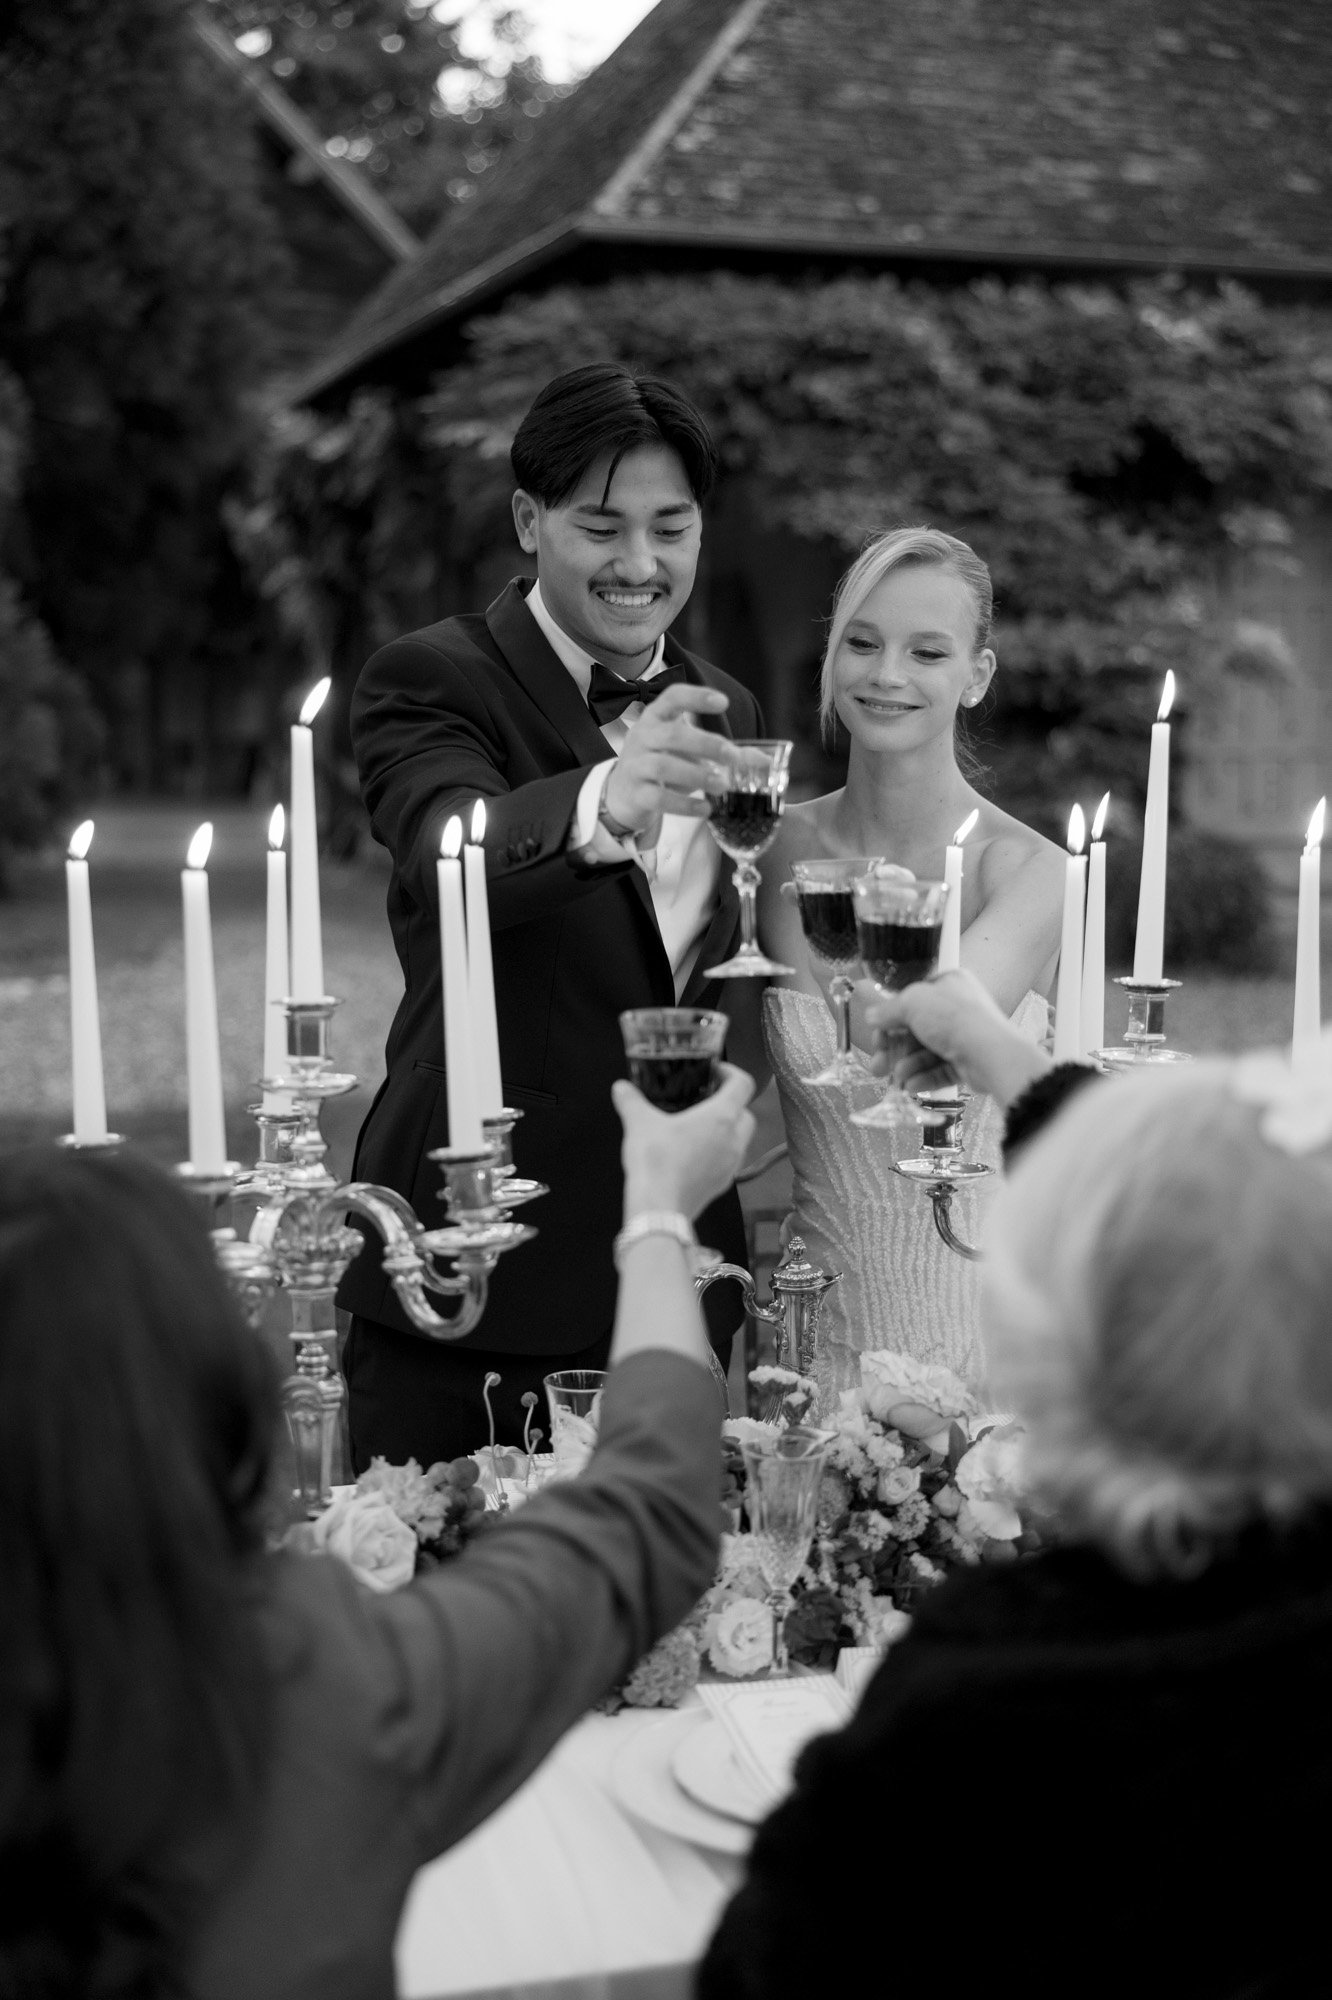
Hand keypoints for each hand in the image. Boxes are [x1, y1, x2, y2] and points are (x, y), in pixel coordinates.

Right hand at [602, 684, 730, 844]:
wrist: (622, 793)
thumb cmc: (662, 763)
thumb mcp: (688, 751)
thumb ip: (724, 753)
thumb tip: (764, 761)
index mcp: (656, 718)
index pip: (673, 698)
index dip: (697, 697)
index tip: (723, 702)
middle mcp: (642, 736)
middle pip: (673, 735)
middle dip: (706, 744)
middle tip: (733, 757)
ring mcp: (635, 765)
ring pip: (665, 766)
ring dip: (698, 775)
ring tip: (723, 785)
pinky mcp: (635, 793)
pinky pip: (659, 798)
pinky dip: (684, 805)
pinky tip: (706, 809)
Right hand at [613, 1062, 756, 1218]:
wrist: (659, 1207)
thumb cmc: (655, 1161)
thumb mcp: (638, 1123)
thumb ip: (631, 1100)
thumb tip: (620, 1087)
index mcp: (720, 1117)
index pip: (743, 1085)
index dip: (732, 1072)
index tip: (716, 1071)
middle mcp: (733, 1140)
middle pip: (746, 1113)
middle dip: (732, 1104)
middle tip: (707, 1099)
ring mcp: (731, 1164)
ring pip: (741, 1139)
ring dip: (727, 1129)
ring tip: (699, 1127)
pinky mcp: (723, 1184)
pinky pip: (729, 1161)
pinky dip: (718, 1152)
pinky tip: (694, 1154)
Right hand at [865, 968, 1051, 1108]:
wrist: (990, 1052)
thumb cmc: (952, 1017)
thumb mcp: (912, 1003)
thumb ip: (888, 1009)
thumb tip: (871, 1015)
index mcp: (948, 985)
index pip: (913, 999)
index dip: (891, 1018)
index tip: (876, 1036)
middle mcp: (958, 1008)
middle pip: (917, 1030)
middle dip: (895, 1050)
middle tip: (878, 1066)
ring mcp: (965, 1036)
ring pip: (927, 1052)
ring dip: (908, 1066)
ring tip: (898, 1078)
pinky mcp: (969, 1062)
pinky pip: (941, 1069)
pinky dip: (924, 1077)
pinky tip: (911, 1086)